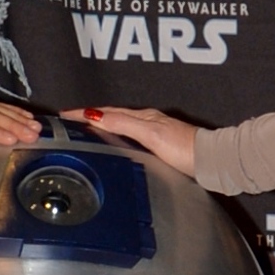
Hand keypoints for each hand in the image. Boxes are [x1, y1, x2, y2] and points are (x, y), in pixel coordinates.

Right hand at [75, 104, 199, 177]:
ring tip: (87, 132)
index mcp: (143, 117)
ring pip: (122, 127)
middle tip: (71, 121)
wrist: (210, 162)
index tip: (65, 114)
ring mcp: (155, 134)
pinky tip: (117, 147)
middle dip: (91, 117)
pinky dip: (118, 139)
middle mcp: (148, 122)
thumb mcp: (149, 134)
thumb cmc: (184, 149)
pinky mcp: (161, 148)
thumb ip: (123, 124)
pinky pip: (131, 138)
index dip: (84, 113)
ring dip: (104, 127)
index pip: (106, 112)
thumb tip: (95, 115)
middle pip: (113, 117)